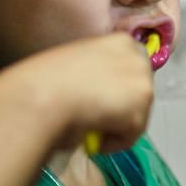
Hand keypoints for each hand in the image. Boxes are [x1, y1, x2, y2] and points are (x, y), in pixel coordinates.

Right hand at [0, 32, 153, 153]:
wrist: (42, 95)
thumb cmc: (47, 79)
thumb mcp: (79, 63)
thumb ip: (98, 72)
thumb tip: (104, 95)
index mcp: (121, 41)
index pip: (133, 66)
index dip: (119, 87)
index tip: (102, 100)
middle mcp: (138, 59)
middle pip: (141, 91)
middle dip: (122, 108)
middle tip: (96, 119)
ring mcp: (143, 84)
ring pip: (137, 115)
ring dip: (115, 127)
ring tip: (88, 127)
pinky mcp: (139, 111)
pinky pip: (129, 137)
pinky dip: (111, 143)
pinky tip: (90, 135)